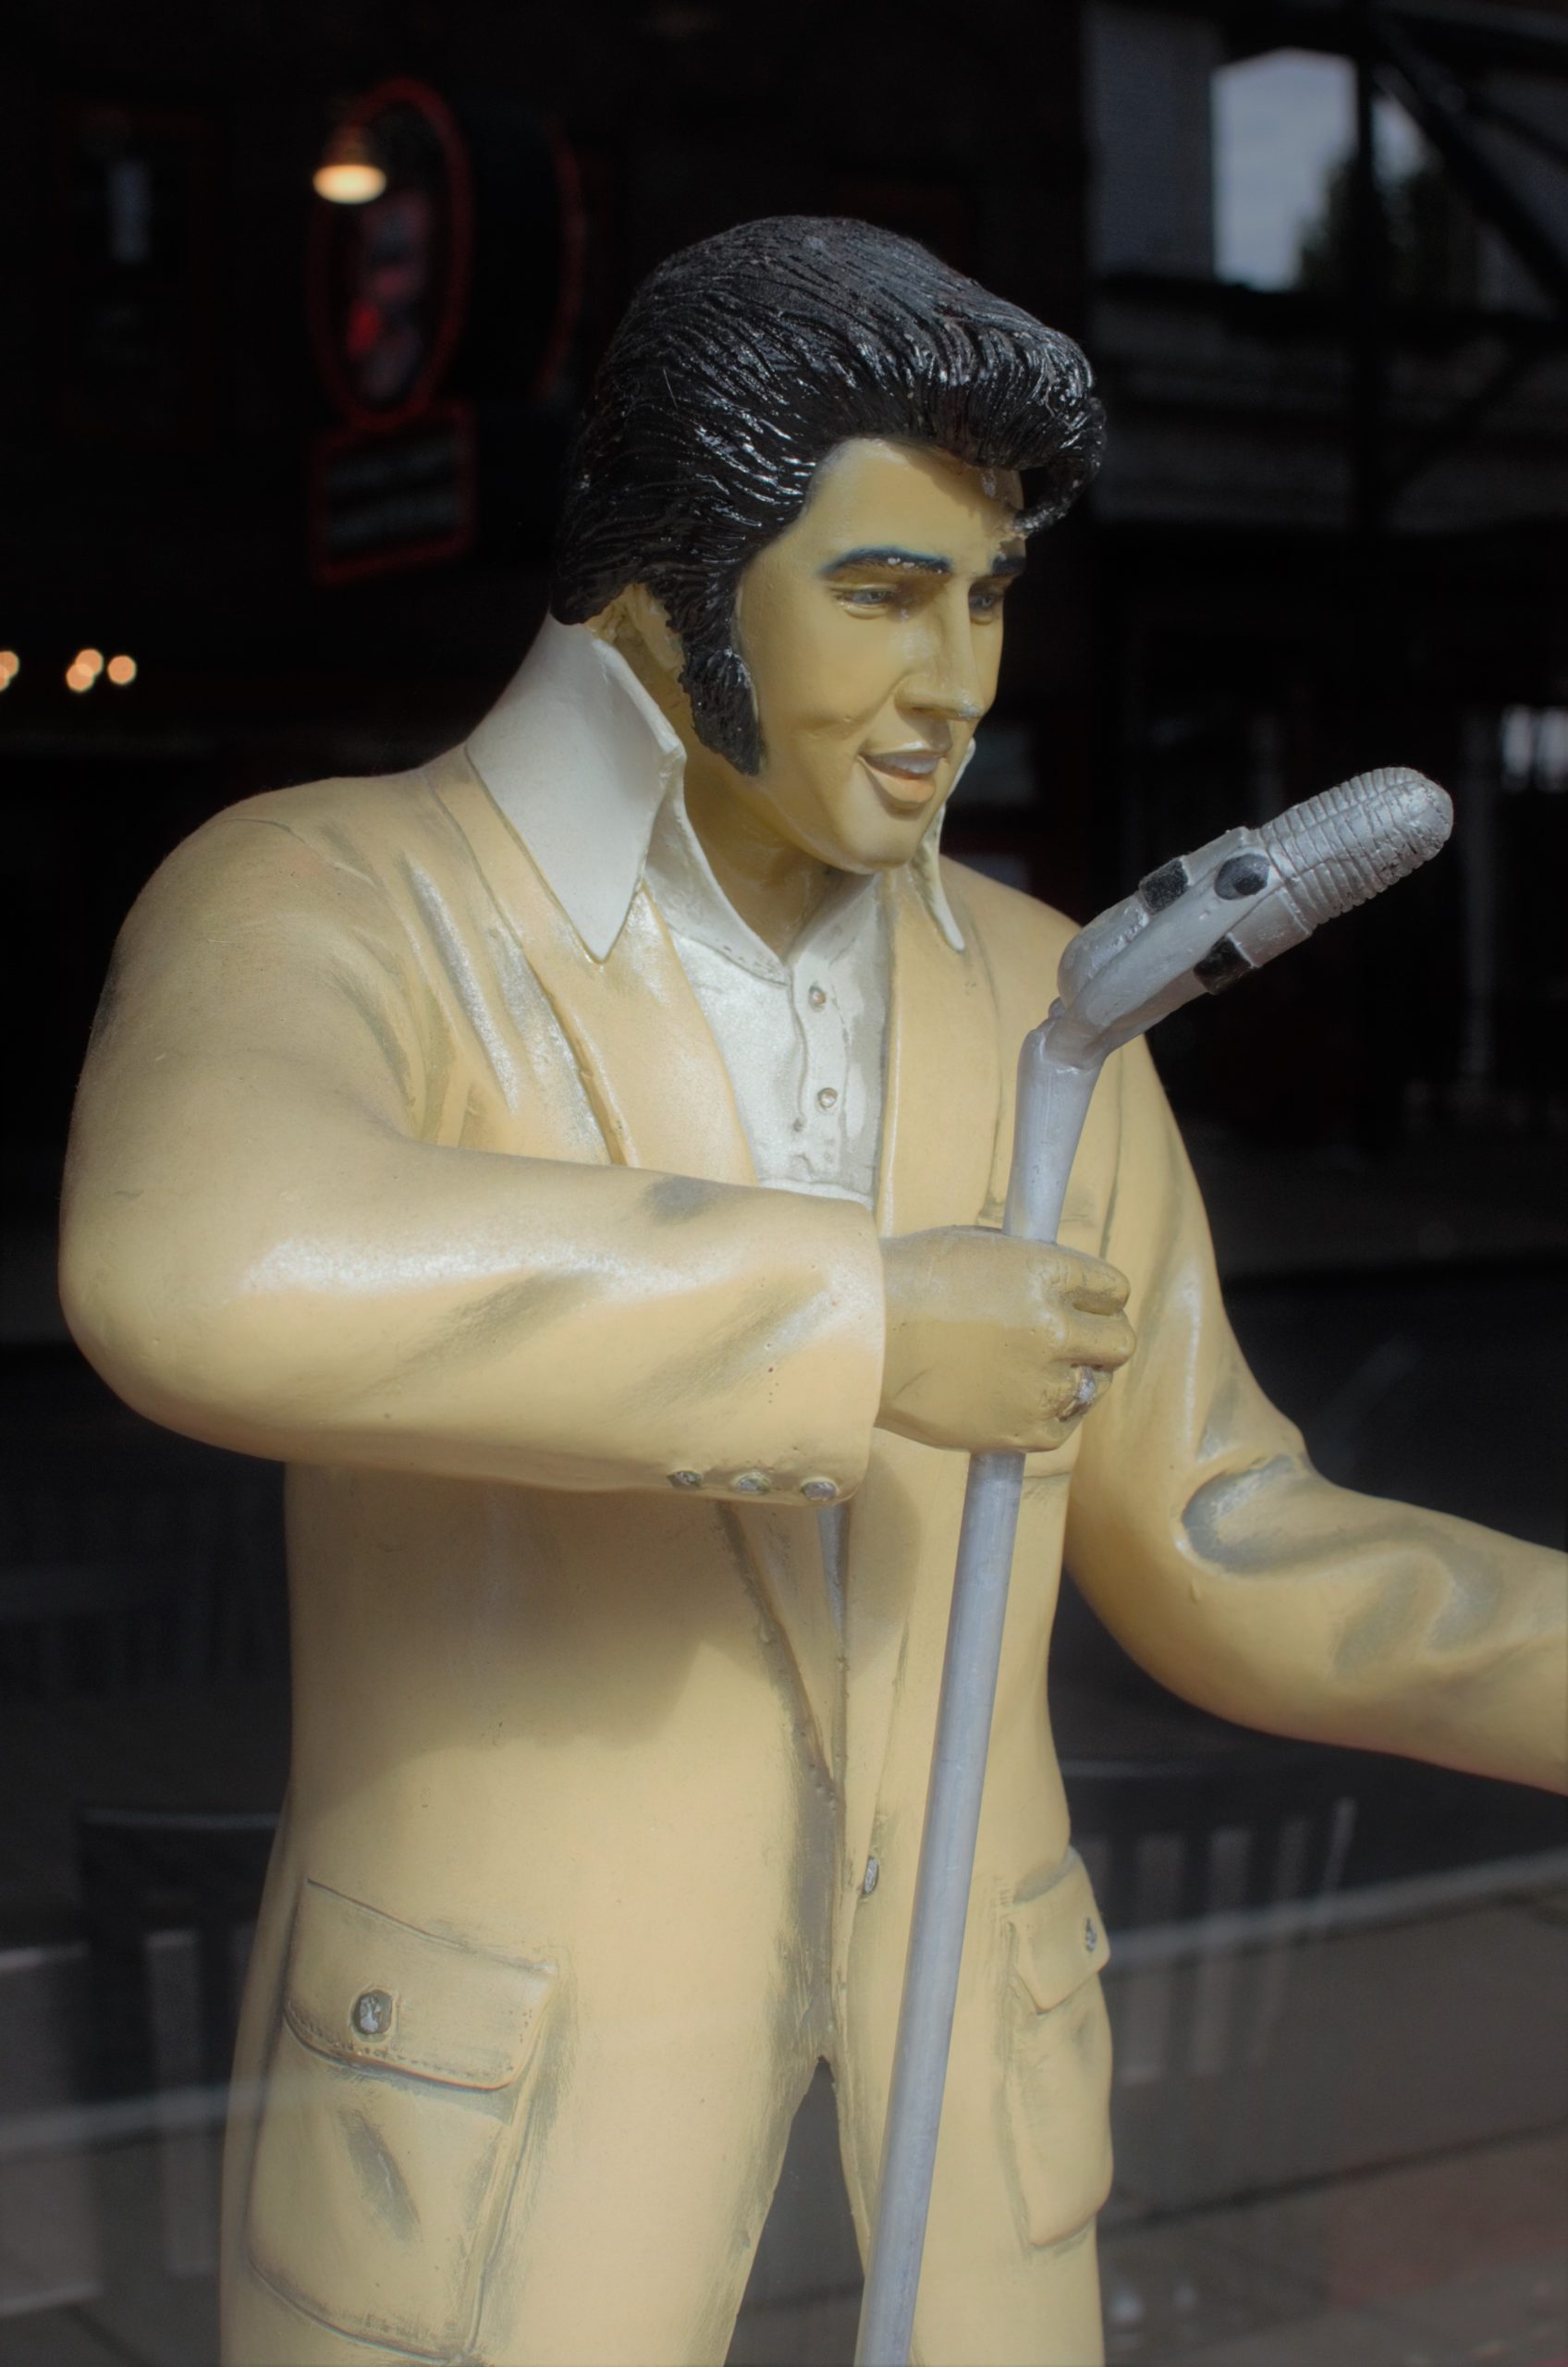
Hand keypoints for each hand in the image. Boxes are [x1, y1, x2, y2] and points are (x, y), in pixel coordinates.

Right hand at [877, 1227, 1133, 1454]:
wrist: (860, 1341)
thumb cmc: (904, 1283)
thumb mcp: (974, 1248)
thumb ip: (1024, 1265)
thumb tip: (1050, 1282)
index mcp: (1046, 1273)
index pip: (1112, 1288)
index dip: (1102, 1298)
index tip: (1089, 1306)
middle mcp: (1055, 1329)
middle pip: (1119, 1342)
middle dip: (1101, 1339)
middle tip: (1077, 1342)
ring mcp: (1040, 1383)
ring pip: (1094, 1386)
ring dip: (1074, 1377)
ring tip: (1037, 1372)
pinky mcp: (1020, 1429)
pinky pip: (1063, 1427)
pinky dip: (1052, 1415)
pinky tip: (1025, 1400)